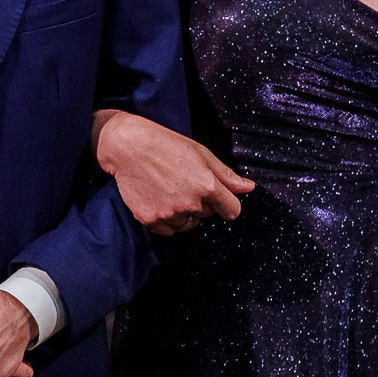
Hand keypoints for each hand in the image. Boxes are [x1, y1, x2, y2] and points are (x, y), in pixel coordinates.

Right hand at [95, 110, 253, 233]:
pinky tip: (158, 199)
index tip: (217, 197)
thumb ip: (226, 176)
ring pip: (188, 224)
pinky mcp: (150, 220)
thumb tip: (249, 188)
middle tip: (183, 182)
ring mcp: (169, 214)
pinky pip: (168, 230)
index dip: (226, 203)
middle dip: (201, 203)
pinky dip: (166, 220)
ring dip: (184, 214)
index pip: (232, 211)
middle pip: (208, 215)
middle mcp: (190, 203)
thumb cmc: (167, 145)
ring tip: (169, 191)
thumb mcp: (202, 154)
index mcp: (207, 186)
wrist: (128, 147)